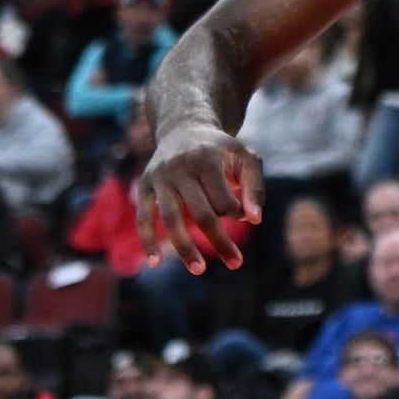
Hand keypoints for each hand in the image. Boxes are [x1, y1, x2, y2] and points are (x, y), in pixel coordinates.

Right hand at [137, 123, 263, 272]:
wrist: (184, 129)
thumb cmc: (221, 150)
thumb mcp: (246, 158)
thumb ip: (255, 187)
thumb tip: (255, 220)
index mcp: (207, 159)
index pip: (223, 199)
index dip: (235, 212)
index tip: (241, 214)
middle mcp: (180, 168)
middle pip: (200, 213)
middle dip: (219, 241)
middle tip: (236, 264)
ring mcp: (160, 178)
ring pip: (170, 219)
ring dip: (184, 247)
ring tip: (199, 270)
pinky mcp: (144, 186)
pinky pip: (143, 217)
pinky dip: (147, 240)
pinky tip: (154, 263)